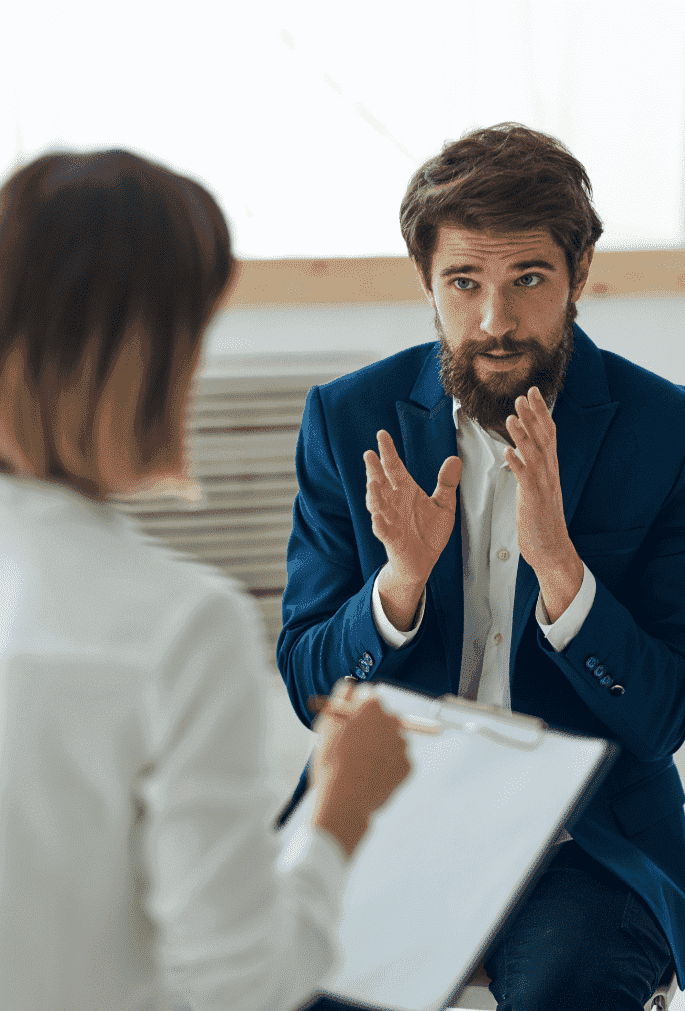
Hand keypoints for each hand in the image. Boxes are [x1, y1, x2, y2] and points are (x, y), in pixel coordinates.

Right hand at [311, 681, 410, 856]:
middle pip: (384, 716)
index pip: (368, 696)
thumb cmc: (332, 762)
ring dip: (380, 746)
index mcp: (372, 707)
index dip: (357, 708)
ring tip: (360, 764)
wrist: (345, 799)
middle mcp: (392, 721)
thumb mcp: (327, 724)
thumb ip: (340, 698)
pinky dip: (387, 766)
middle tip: (356, 743)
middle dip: (372, 726)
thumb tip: (349, 686)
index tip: (350, 719)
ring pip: (391, 739)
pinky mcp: (408, 765)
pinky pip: (397, 761)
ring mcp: (402, 744)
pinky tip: (370, 775)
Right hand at [363, 430, 461, 588]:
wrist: (423, 562)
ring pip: (378, 505)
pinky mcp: (391, 539)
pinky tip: (377, 518)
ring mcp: (390, 520)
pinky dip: (379, 525)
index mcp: (405, 491)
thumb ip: (446, 483)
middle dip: (374, 469)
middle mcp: (394, 503)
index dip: (388, 452)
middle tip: (369, 454)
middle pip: (381, 482)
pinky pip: (383, 531)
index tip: (382, 435)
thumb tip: (455, 459)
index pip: (394, 467)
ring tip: (372, 483)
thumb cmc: (428, 532)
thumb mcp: (443, 505)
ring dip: (374, 495)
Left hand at [504, 387, 582, 622]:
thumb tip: (521, 451)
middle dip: (533, 415)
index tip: (533, 393)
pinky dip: (517, 464)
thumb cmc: (542, 522)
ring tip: (512, 416)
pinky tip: (507, 451)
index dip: (540, 412)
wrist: (552, 550)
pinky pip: (525, 479)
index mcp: (549, 470)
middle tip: (523, 394)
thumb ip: (531, 469)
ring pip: (534, 454)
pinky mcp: (533, 500)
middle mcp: (549, 474)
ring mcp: (542, 486)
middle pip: (543, 438)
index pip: (547, 434)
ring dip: (523, 434)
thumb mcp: (538, 489)